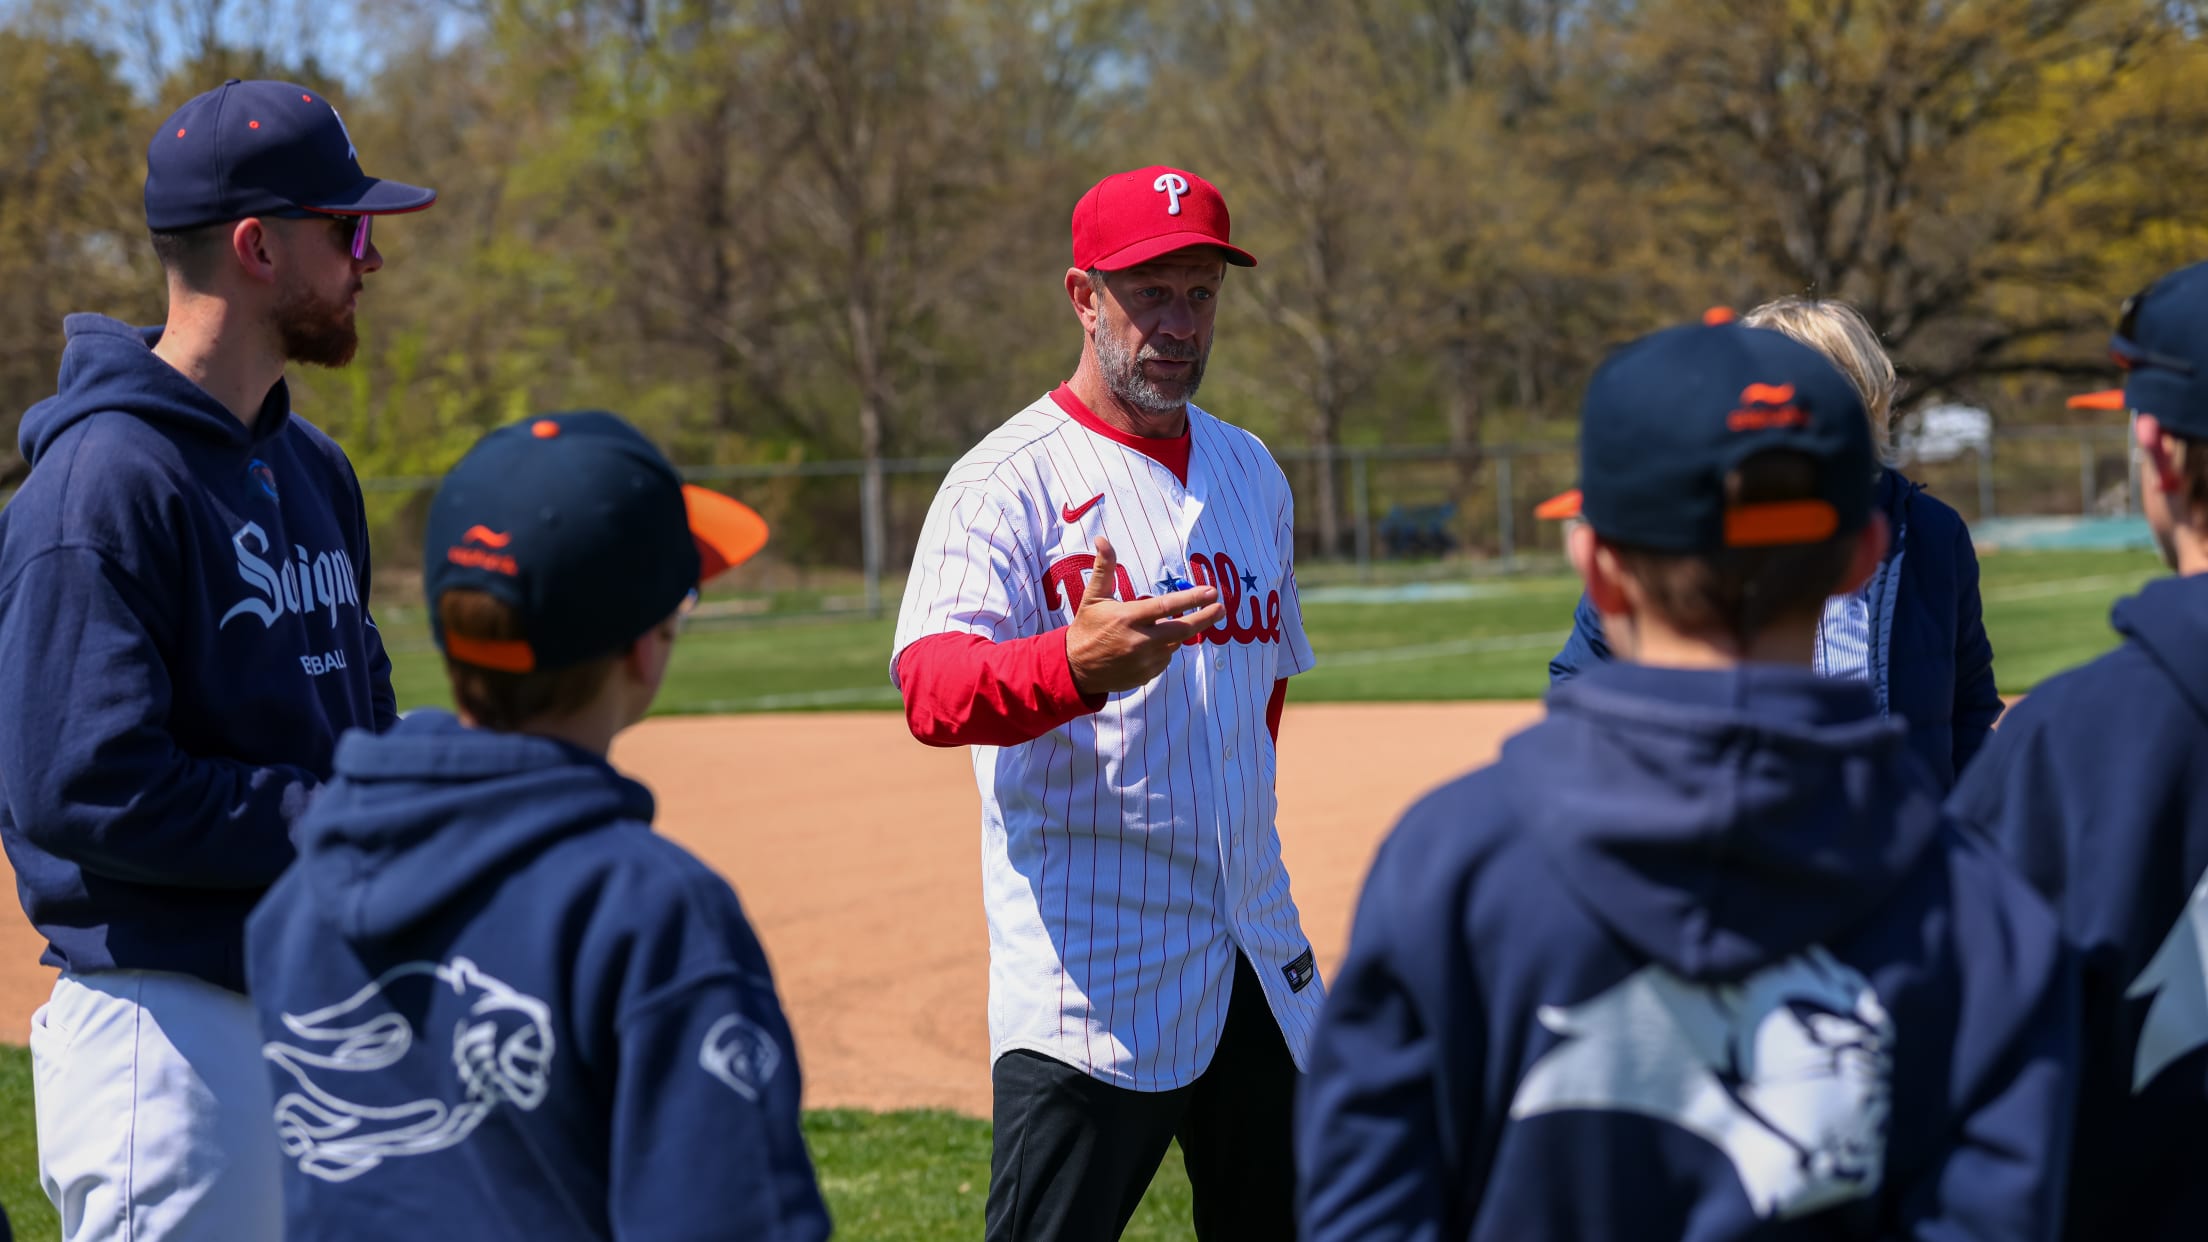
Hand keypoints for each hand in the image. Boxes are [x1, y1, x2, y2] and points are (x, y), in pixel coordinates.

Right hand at [1066, 536, 1224, 695]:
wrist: (1075, 668)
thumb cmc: (1086, 628)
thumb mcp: (1093, 597)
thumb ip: (1104, 569)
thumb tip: (1102, 540)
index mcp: (1128, 618)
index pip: (1167, 606)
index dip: (1192, 599)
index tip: (1212, 592)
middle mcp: (1140, 641)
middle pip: (1182, 630)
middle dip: (1205, 618)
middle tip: (1222, 608)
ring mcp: (1144, 661)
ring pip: (1173, 644)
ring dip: (1176, 634)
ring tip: (1160, 627)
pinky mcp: (1146, 675)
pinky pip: (1164, 659)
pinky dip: (1163, 650)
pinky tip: (1149, 645)